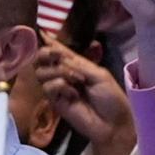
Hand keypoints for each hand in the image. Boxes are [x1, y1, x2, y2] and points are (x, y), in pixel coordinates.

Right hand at [36, 34, 136, 154]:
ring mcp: (57, 88)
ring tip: (76, 80)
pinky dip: (59, 86)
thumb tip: (56, 53)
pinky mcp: (54, 101)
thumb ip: (77, 63)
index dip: (49, 42)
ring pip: (41, 72)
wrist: (113, 122)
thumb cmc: (111, 97)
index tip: (41, 32)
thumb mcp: (99, 74)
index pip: (58, 50)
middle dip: (47, 54)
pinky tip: (72, 94)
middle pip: (41, 59)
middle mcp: (62, 73)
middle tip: (58, 56)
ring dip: (59, 71)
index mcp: (76, 64)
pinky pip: (47, 87)